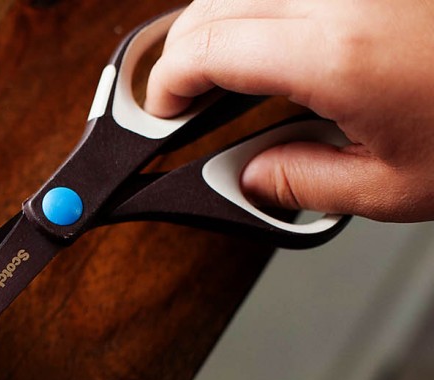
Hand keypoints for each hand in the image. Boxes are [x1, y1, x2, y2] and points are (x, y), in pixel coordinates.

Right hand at [145, 0, 433, 221]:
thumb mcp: (394, 187)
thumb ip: (303, 183)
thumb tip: (251, 177)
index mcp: (335, 54)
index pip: (206, 49)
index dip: (166, 83)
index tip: (159, 113)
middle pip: (214, 6)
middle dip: (182, 53)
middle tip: (182, 98)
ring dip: (219, 25)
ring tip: (225, 69)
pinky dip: (260, 11)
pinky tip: (271, 40)